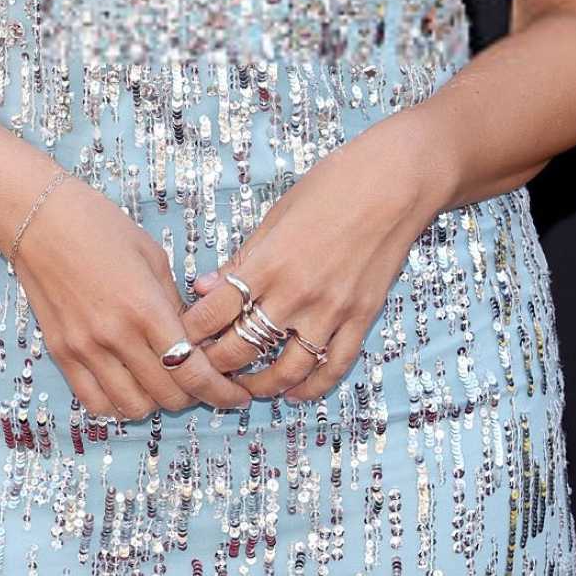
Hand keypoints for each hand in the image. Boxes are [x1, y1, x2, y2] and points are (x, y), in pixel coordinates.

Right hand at [12, 173, 252, 419]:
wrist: (40, 219)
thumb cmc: (100, 226)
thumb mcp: (152, 256)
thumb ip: (175, 302)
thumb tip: (196, 339)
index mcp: (145, 306)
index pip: (192, 369)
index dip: (220, 390)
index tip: (236, 394)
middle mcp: (116, 335)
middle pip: (168, 394)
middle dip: (194, 395)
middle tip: (203, 383)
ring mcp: (85, 348)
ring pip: (133, 407)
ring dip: (156, 402)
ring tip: (164, 383)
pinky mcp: (62, 354)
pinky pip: (95, 403)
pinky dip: (119, 405)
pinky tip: (130, 386)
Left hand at [177, 116, 439, 402]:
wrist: (395, 183)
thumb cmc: (334, 185)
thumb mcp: (278, 214)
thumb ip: (243, 257)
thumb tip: (204, 287)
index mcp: (268, 262)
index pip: (214, 312)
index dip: (190, 331)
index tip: (179, 337)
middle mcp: (296, 293)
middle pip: (241, 348)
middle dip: (216, 364)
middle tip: (204, 368)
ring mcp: (331, 310)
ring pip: (286, 370)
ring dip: (260, 385)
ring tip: (246, 387)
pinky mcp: (361, 319)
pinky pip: (333, 368)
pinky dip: (311, 387)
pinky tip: (294, 392)